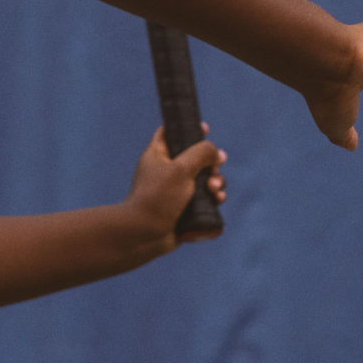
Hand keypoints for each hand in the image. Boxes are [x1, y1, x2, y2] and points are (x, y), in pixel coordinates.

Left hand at [124, 128, 227, 247]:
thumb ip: (201, 153)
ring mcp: (176, 191)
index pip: (169, 133)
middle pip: (195, 158)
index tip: (204, 129)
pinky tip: (217, 200)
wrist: (144, 234)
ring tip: (213, 190)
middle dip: (211, 162)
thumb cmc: (158, 197)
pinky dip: (214, 198)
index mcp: (157, 155)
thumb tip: (216, 153)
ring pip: (204, 180)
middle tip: (215, 167)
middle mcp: (166, 171)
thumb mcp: (180, 168)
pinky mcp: (185, 209)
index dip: (187, 128)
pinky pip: (205, 199)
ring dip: (215, 181)